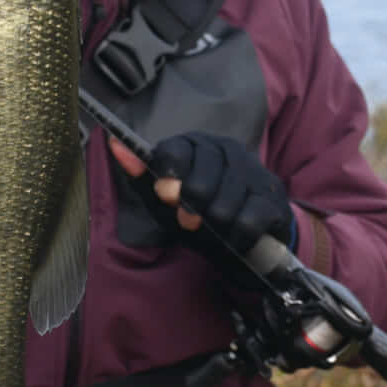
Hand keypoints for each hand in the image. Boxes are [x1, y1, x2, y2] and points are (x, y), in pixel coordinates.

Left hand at [109, 131, 294, 254]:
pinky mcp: (273, 197)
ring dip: (215, 228)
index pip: (177, 149)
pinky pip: (248, 221)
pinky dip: (237, 238)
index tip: (166, 195)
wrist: (245, 244)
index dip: (169, 175)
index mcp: (196, 145)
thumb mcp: (165, 202)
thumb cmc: (198, 218)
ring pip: (224, 205)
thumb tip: (114, 143)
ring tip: (216, 230)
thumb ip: (141, 176)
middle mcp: (227, 149)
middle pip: (200, 181)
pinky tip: (237, 238)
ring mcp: (253, 171)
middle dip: (191, 210)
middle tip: (190, 222)